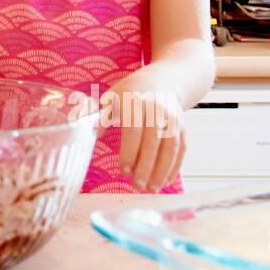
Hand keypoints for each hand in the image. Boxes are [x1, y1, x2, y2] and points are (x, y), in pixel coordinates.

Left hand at [97, 67, 186, 192]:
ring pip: (170, 148)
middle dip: (146, 166)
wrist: (164, 80)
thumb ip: (100, 116)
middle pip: (153, 141)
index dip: (129, 151)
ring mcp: (173, 119)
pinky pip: (181, 150)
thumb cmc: (131, 92)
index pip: (133, 130)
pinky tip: (164, 181)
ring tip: (152, 189)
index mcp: (135, 102)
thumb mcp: (111, 97)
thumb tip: (87, 131)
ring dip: (162, 170)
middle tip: (137, 185)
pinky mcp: (183, 127)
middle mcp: (157, 110)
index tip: (123, 170)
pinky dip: (174, 167)